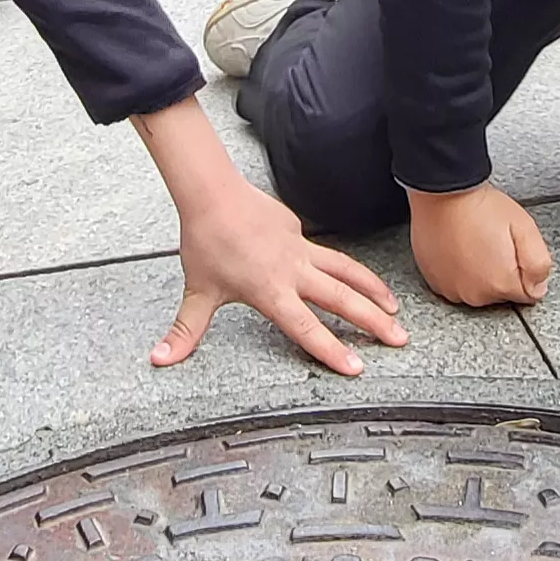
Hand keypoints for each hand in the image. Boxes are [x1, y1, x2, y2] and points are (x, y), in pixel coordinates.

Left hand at [134, 101, 406, 375]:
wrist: (211, 194)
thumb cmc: (205, 242)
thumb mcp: (197, 292)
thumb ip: (184, 331)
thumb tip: (160, 359)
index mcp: (270, 292)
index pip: (306, 327)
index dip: (332, 349)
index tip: (357, 366)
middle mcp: (292, 272)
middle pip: (341, 299)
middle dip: (373, 322)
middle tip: (399, 338)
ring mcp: (299, 250)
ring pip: (346, 271)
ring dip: (372, 290)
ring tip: (394, 308)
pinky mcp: (299, 232)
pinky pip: (325, 253)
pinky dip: (344, 267)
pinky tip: (352, 277)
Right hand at [406, 183, 551, 307]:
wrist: (442, 193)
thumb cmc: (481, 207)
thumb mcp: (525, 228)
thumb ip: (538, 264)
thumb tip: (539, 287)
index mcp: (501, 284)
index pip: (528, 293)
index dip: (525, 268)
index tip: (514, 249)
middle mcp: (475, 295)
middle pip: (502, 293)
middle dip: (502, 271)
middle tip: (494, 242)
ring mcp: (451, 289)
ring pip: (478, 289)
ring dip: (479, 272)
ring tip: (475, 243)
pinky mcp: (434, 281)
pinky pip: (455, 284)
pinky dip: (459, 271)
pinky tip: (459, 249)